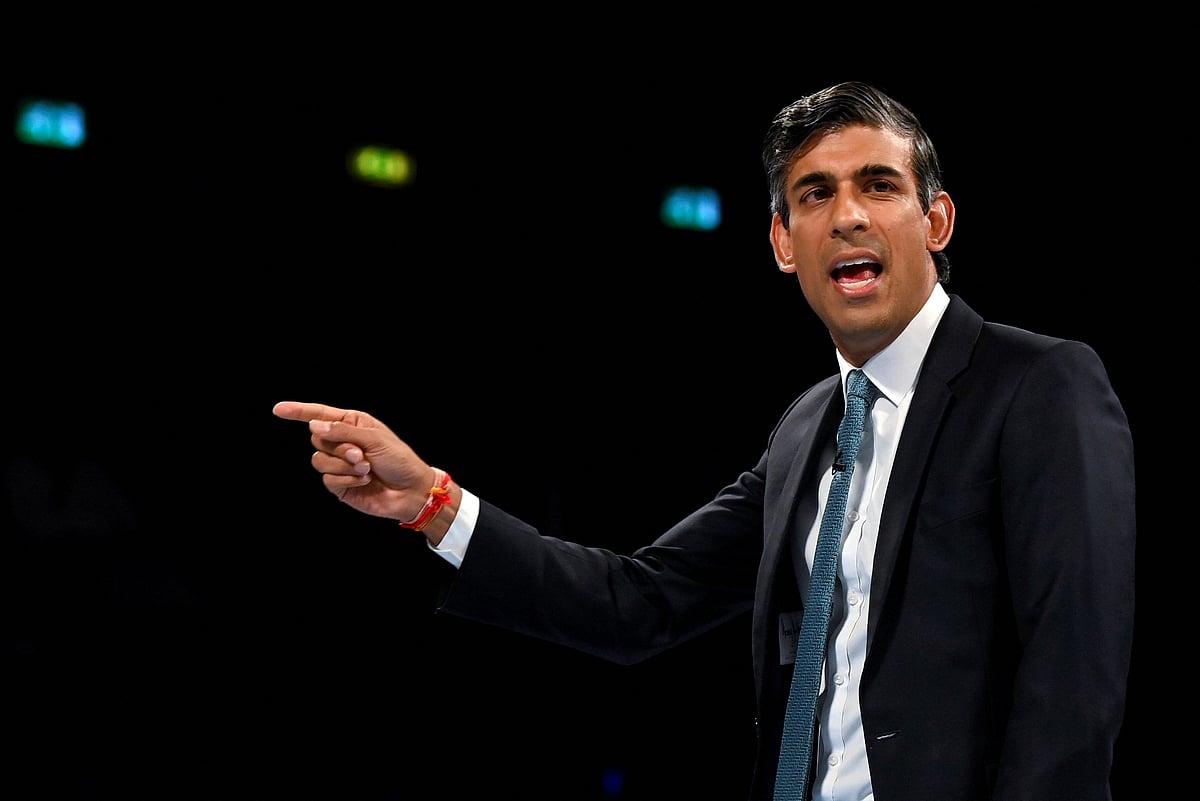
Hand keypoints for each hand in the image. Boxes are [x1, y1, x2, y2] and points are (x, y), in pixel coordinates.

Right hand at [272, 401, 434, 521]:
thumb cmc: (399, 460)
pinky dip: (347, 479)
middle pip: (317, 439)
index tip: (278, 410)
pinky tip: (364, 481)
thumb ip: (343, 432)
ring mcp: (339, 464)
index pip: (320, 415)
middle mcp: (343, 442)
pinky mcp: (339, 484)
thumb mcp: (374, 439)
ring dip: (343, 465)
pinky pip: (327, 479)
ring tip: (366, 469)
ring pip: (318, 460)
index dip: (298, 412)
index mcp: (352, 424)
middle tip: (360, 455)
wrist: (411, 491)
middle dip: (338, 447)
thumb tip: (313, 426)